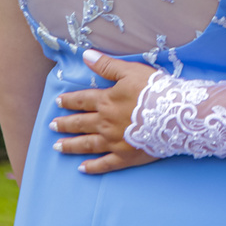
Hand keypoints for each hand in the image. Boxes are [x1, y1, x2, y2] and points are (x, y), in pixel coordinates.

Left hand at [50, 49, 159, 174]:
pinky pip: (105, 164)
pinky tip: (82, 169)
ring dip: (71, 146)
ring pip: (87, 144)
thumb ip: (107, 65)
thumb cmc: (154, 90)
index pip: (82, 100)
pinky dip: (93, 167)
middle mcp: (105, 123)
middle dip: (65, 124)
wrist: (174, 115)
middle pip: (80, 123)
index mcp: (106, 101)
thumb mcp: (130, 71)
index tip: (58, 102)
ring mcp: (114, 142)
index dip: (69, 101)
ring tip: (57, 147)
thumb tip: (86, 55)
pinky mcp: (125, 157)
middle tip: (52, 126)